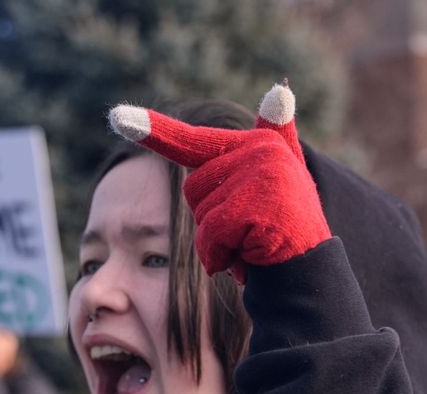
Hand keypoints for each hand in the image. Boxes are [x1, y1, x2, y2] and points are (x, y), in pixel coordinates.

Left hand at [108, 82, 329, 281]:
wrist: (311, 273)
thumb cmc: (283, 231)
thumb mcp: (274, 183)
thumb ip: (272, 136)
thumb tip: (279, 88)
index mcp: (259, 143)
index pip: (193, 140)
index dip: (153, 130)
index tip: (115, 117)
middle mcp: (262, 150)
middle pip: (193, 187)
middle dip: (210, 219)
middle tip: (246, 233)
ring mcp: (262, 174)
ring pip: (200, 212)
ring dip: (217, 241)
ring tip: (251, 244)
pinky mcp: (258, 204)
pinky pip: (211, 234)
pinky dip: (220, 256)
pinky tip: (248, 257)